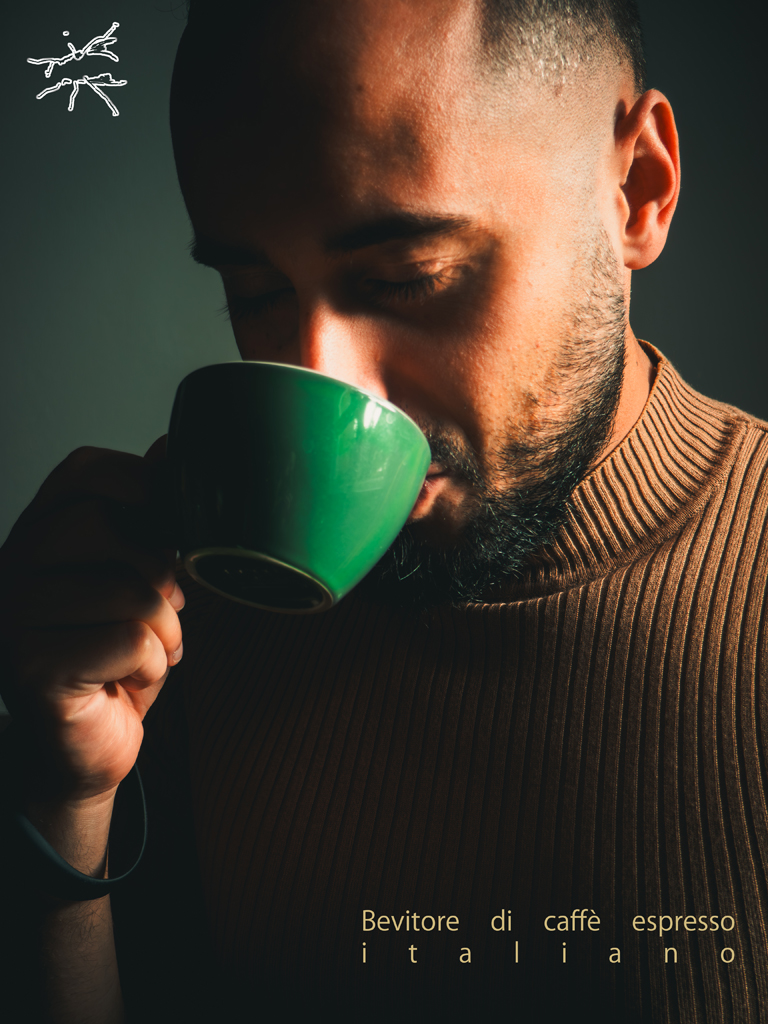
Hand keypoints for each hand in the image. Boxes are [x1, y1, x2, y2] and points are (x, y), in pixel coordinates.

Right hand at [0, 438, 182, 800]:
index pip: (83, 471)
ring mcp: (15, 618)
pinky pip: (126, 641)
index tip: (171, 527)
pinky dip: (153, 663)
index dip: (142, 487)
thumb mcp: (137, 574)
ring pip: (124, 588)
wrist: (86, 745)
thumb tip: (172, 447)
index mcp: (37, 533)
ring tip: (156, 646)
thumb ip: (147, 515)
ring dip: (165, 625)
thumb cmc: (112, 656)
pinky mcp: (33, 668)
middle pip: (99, 524)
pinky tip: (135, 677)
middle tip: (169, 600)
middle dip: (158, 565)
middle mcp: (12, 567)